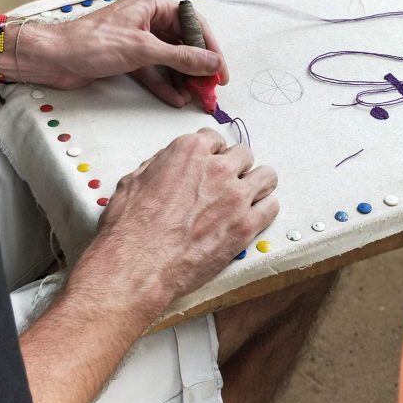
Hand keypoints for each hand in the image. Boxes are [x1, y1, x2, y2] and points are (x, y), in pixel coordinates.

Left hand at [13, 0, 228, 104]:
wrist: (53, 58)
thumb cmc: (92, 43)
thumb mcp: (143, 50)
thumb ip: (181, 58)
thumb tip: (211, 63)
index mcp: (153, 4)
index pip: (193, 24)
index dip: (210, 48)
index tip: (220, 71)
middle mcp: (147, 18)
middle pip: (183, 43)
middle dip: (197, 67)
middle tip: (209, 89)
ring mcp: (137, 38)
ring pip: (169, 59)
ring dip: (182, 79)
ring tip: (195, 98)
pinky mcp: (127, 57)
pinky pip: (153, 70)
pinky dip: (164, 84)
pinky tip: (175, 99)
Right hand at [88, 128, 278, 308]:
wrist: (138, 263)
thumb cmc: (130, 225)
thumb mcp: (135, 180)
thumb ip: (160, 165)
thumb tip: (167, 165)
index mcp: (191, 150)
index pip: (215, 138)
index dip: (211, 153)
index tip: (209, 165)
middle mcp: (218, 168)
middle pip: (244, 155)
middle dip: (235, 167)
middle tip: (225, 184)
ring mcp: (235, 196)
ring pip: (267, 176)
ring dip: (257, 184)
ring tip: (247, 197)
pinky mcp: (246, 226)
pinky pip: (272, 207)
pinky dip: (265, 209)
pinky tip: (253, 216)